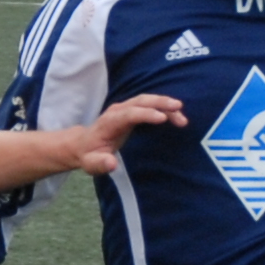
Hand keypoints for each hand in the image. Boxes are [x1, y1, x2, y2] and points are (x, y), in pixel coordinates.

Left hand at [58, 93, 185, 175]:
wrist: (83, 144)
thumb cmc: (89, 155)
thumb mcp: (91, 163)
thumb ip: (100, 163)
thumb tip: (112, 164)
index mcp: (109, 122)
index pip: (129, 114)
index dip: (145, 114)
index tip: (162, 118)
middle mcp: (117, 111)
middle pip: (140, 101)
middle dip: (160, 103)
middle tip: (178, 108)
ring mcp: (124, 108)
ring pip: (146, 100)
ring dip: (164, 103)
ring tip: (181, 113)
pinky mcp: (131, 110)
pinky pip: (148, 104)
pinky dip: (162, 107)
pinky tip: (176, 114)